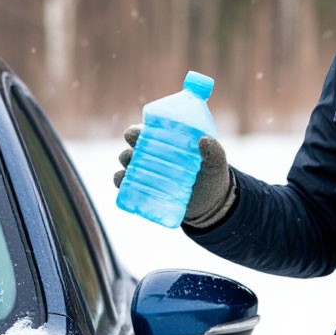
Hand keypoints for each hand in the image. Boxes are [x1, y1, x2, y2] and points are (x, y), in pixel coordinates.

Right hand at [114, 126, 234, 227]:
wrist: (210, 205)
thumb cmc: (211, 177)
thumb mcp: (215, 163)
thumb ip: (213, 151)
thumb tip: (204, 139)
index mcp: (167, 141)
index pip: (147, 130)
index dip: (138, 129)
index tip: (139, 132)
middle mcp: (152, 153)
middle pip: (133, 145)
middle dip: (129, 146)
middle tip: (134, 151)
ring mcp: (146, 172)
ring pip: (127, 162)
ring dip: (125, 161)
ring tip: (130, 165)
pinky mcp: (143, 189)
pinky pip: (124, 184)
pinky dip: (120, 181)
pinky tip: (122, 180)